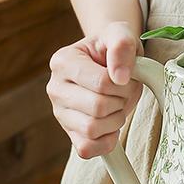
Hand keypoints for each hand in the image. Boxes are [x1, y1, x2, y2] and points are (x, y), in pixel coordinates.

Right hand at [46, 21, 143, 158]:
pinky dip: (106, 141)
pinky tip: (112, 124)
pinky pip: (87, 149)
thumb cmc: (113, 48)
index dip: (124, 84)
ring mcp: (59, 113)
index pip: (100, 83)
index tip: (128, 77)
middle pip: (97, 107)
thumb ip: (122, 44)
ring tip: (118, 105)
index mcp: (62, 61)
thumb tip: (120, 77)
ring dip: (116, 119)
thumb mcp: (120, 34)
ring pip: (92, 129)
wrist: (110, 63)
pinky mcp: (69, 134)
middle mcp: (54, 88)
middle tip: (125, 92)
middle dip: (121, 101)